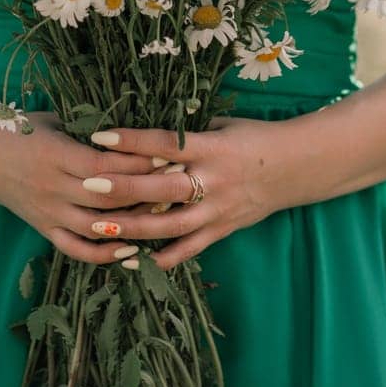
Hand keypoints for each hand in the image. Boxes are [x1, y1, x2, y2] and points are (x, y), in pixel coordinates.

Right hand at [0, 110, 170, 267]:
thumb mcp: (53, 120)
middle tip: (176, 184)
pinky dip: (104, 254)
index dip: (137, 162)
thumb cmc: (22, 130)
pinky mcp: (44, 229)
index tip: (167, 155)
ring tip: (162, 216)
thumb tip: (135, 128)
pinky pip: (77, 249)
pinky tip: (130, 248)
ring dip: (132, 224)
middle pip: (107, 198)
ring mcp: (48, 212)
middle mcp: (52, 187)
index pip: (104, 165)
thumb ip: (87, 127)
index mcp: (55, 154)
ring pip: (96, 227)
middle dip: (145, 192)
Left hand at [81, 116, 288, 269]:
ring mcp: (218, 210)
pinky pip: (189, 249)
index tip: (99, 136)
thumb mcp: (222, 125)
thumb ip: (187, 132)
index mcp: (212, 147)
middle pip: (163, 187)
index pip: (166, 144)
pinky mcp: (222, 230)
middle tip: (88, 185)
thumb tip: (144, 132)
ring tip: (99, 227)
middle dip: (124, 187)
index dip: (133, 140)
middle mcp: (213, 180)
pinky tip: (130, 261)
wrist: (297, 166)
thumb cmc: (253, 138)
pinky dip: (161, 258)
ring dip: (134, 227)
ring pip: (171, 224)